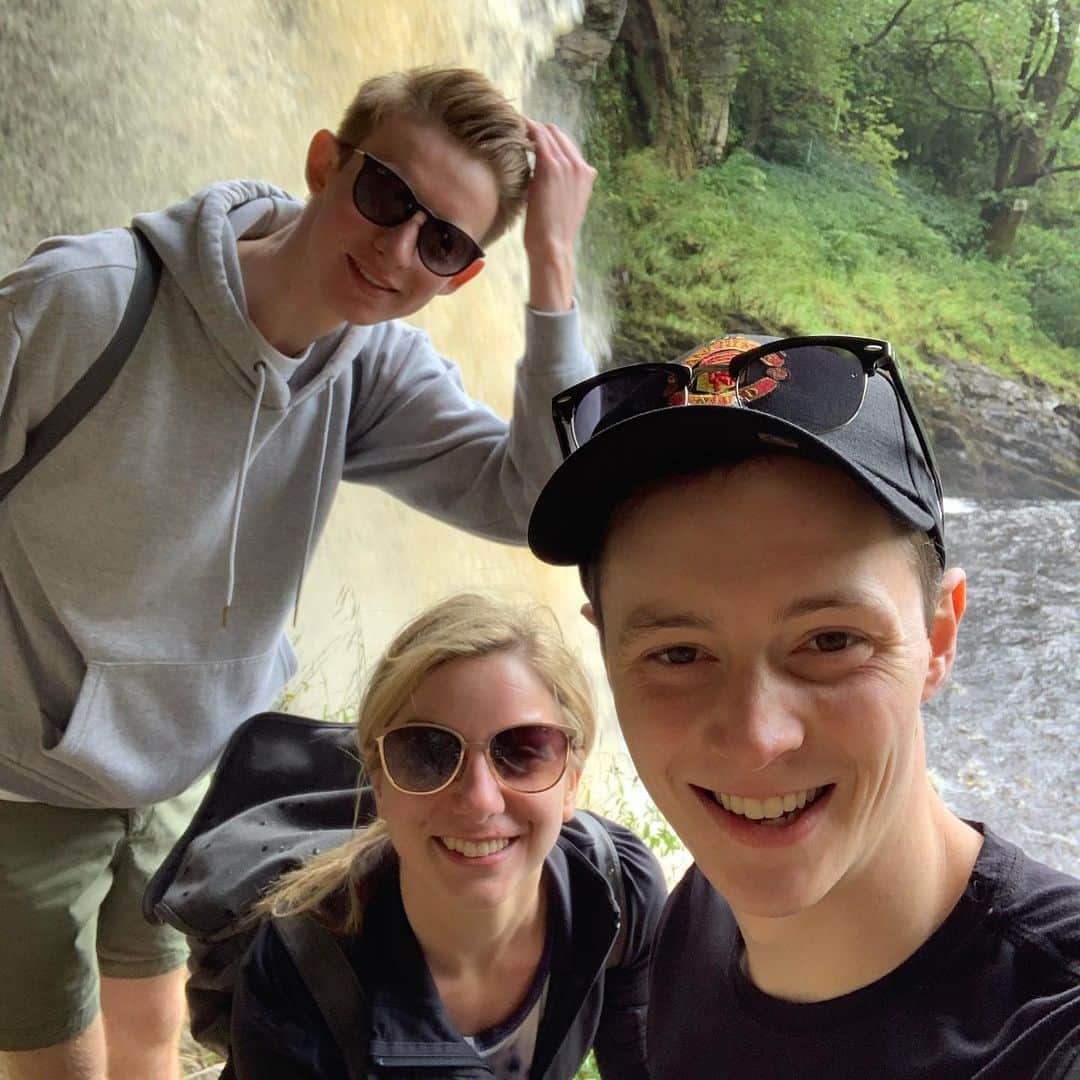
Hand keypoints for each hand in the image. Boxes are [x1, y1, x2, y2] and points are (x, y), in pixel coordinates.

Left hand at [523, 119, 596, 311]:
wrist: (553, 247)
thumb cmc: (552, 234)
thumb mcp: (564, 208)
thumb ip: (563, 189)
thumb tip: (550, 183)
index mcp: (587, 174)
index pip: (565, 143)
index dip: (545, 138)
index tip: (525, 136)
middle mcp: (581, 166)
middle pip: (556, 133)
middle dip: (535, 130)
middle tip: (513, 129)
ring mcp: (568, 164)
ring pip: (546, 131)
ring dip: (527, 127)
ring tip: (508, 126)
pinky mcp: (551, 166)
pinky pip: (537, 136)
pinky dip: (524, 129)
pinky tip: (510, 128)